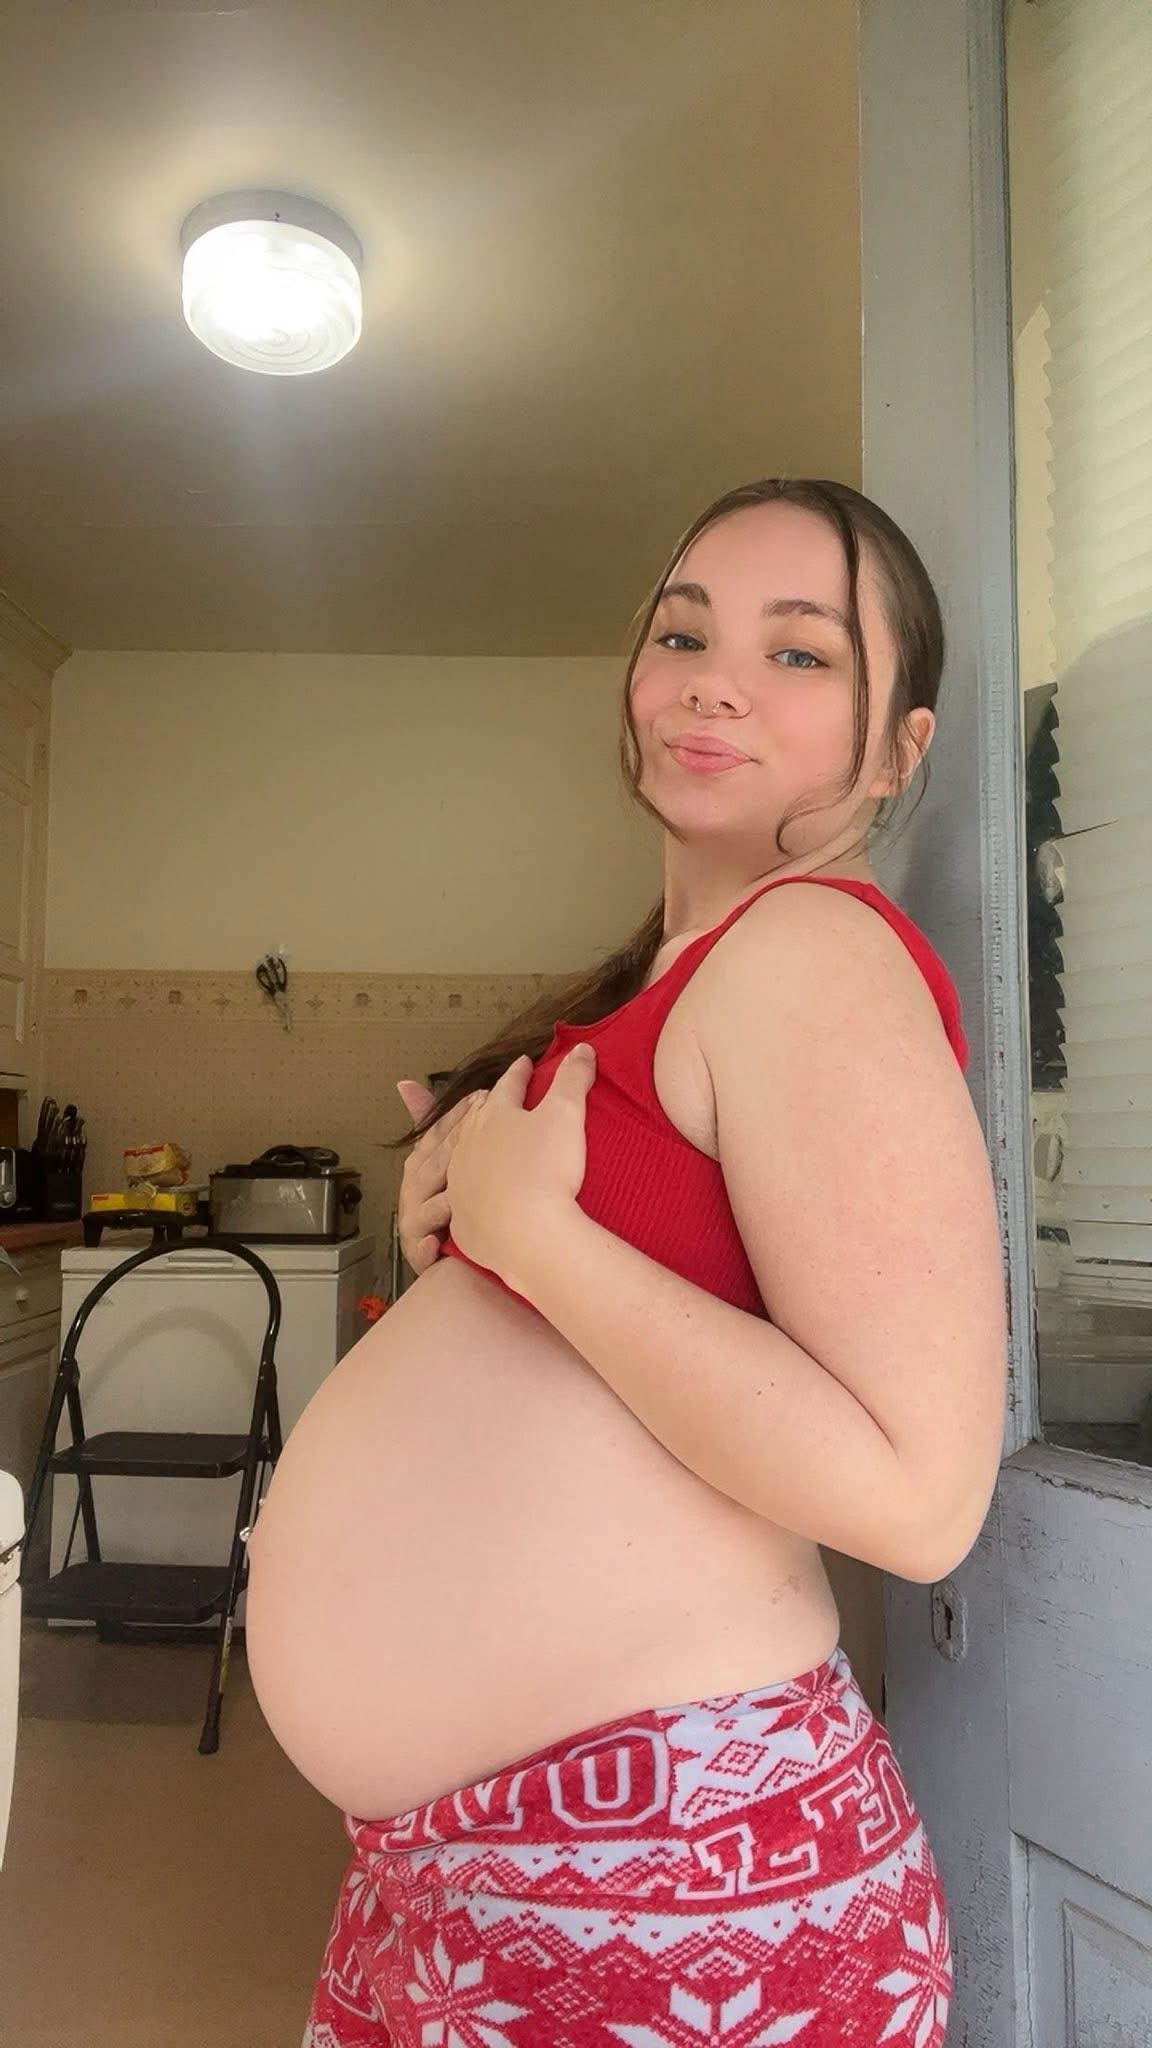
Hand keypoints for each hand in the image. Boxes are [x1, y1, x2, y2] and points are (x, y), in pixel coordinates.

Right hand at [395, 1080, 487, 1274]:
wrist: (450, 1259)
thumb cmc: (456, 1207)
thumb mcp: (450, 1163)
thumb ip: (437, 1123)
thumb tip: (405, 1082)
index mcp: (420, 1163)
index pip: (437, 1132)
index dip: (459, 1115)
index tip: (485, 1096)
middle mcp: (414, 1188)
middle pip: (436, 1161)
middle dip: (459, 1143)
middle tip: (485, 1128)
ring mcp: (414, 1219)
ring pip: (430, 1200)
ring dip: (447, 1192)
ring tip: (465, 1184)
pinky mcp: (419, 1250)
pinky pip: (422, 1244)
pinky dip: (429, 1242)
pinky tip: (440, 1239)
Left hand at [445, 1045, 595, 1286]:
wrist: (525, 1235)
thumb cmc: (546, 1169)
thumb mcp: (566, 1115)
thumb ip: (573, 1078)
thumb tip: (582, 1048)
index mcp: (494, 1115)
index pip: (508, 1085)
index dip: (519, 1073)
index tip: (524, 1063)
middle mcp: (468, 1144)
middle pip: (477, 1116)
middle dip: (488, 1104)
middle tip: (494, 1097)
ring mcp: (460, 1181)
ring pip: (462, 1154)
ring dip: (473, 1144)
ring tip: (480, 1139)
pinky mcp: (462, 1217)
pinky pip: (463, 1198)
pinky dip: (470, 1188)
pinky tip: (475, 1192)